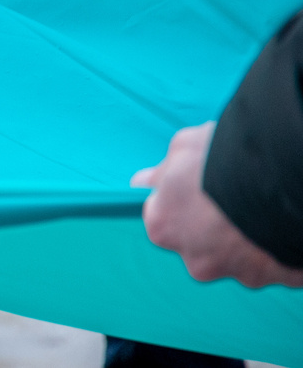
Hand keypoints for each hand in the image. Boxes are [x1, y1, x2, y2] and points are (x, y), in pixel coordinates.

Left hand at [135, 121, 302, 287]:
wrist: (281, 179)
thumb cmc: (223, 160)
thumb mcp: (183, 148)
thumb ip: (163, 172)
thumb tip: (144, 182)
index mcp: (163, 227)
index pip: (163, 220)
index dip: (181, 202)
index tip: (196, 189)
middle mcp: (196, 261)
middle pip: (201, 244)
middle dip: (215, 225)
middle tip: (234, 196)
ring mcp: (239, 274)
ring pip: (241, 256)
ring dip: (249, 237)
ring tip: (263, 207)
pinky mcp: (278, 279)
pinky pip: (277, 263)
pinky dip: (279, 246)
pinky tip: (283, 223)